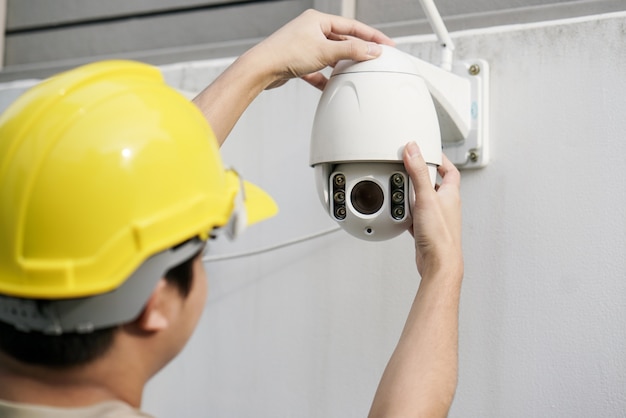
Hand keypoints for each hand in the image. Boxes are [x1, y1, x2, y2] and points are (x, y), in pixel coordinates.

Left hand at [250, 9, 394, 89]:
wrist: (261, 69)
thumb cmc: (285, 53)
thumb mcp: (325, 51)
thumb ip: (351, 50)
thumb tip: (371, 50)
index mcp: (318, 20)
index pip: (352, 26)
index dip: (372, 36)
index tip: (386, 44)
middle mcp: (310, 30)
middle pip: (342, 40)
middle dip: (356, 51)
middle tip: (373, 59)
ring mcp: (303, 46)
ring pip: (330, 56)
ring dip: (341, 65)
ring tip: (354, 72)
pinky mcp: (297, 62)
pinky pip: (317, 70)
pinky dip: (325, 77)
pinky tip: (330, 85)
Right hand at [403, 142, 462, 278]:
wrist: (438, 263)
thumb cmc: (440, 235)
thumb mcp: (426, 197)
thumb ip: (418, 172)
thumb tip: (413, 150)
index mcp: (450, 194)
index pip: (449, 171)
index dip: (440, 160)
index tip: (429, 152)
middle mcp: (445, 205)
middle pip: (434, 184)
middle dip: (421, 176)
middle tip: (409, 169)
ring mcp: (436, 218)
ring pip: (423, 200)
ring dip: (412, 195)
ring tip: (401, 190)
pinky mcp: (426, 230)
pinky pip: (416, 216)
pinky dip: (407, 212)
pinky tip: (400, 214)